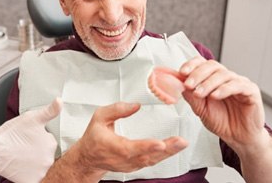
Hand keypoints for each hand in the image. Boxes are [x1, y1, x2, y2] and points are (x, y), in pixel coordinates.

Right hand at [0, 98, 61, 182]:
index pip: (49, 141)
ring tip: (21, 156)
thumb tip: (60, 101)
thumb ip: (50, 110)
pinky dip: (30, 174)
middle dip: (37, 151)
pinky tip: (21, 166)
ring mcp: (41, 172)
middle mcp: (49, 159)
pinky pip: (35, 178)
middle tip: (23, 146)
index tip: (29, 137)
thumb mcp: (32, 117)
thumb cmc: (11, 133)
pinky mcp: (32, 181)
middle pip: (46, 154)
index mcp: (51, 143)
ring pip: (41, 166)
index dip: (39, 138)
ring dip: (35, 162)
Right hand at [73, 102, 187, 175]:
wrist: (89, 158)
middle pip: (147, 156)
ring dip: (169, 152)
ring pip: (152, 160)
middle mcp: (123, 159)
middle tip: (181, 142)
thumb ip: (116, 110)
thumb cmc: (94, 138)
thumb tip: (135, 105)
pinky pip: (152, 161)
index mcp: (113, 146)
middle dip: (166, 149)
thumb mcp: (99, 118)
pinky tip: (174, 148)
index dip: (146, 146)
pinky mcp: (136, 166)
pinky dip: (164, 155)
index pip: (131, 148)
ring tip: (181, 143)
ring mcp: (131, 165)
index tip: (160, 143)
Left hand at [179, 56, 265, 149]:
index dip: (192, 65)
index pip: (202, 63)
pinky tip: (215, 96)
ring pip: (223, 74)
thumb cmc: (221, 122)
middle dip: (197, 74)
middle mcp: (226, 78)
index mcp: (213, 78)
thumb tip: (178, 84)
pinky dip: (224, 89)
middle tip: (188, 84)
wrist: (238, 138)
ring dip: (208, 83)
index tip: (181, 72)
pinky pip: (238, 85)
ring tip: (199, 93)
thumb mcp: (200, 109)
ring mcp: (240, 83)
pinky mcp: (251, 91)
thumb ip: (191, 96)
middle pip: (212, 66)